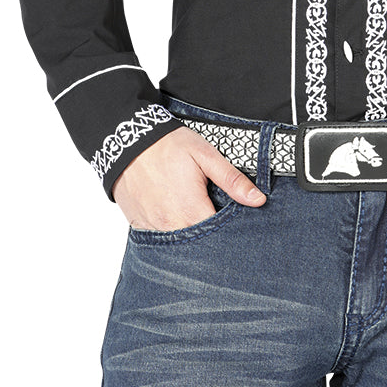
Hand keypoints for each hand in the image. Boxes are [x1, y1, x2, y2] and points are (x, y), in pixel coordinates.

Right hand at [112, 125, 265, 230]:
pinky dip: (170, 233)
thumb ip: (232, 180)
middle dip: (211, 239)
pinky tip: (177, 218)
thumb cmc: (168, 146)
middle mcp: (170, 226)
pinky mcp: (139, 226)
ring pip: (177, 245)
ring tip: (197, 218)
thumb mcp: (205, 155)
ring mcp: (152, 228)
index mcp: (191, 210)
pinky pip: (159, 239)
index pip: (219, 238)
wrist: (128, 140)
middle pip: (198, 246)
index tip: (236, 227)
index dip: (231, 234)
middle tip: (216, 219)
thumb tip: (258, 200)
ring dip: (190, 235)